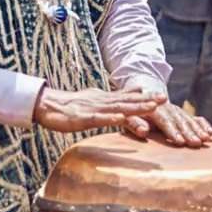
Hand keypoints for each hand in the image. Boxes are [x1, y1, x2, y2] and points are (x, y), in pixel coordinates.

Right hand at [33, 87, 164, 133]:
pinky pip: (98, 118)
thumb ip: (115, 97)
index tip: (164, 97)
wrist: (48, 105)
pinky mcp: (83, 117)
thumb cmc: (73, 105)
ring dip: (134, 107)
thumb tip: (134, 93)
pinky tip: (121, 118)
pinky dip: (110, 117)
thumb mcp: (97, 99)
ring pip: (117, 108)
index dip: (146, 97)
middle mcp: (102, 101)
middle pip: (128, 101)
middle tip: (164, 99)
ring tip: (150, 107)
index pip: (129, 98)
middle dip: (146, 101)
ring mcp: (93, 109)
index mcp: (106, 99)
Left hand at [122, 102, 211, 146]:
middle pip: (178, 120)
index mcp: (153, 109)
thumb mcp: (128, 117)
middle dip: (188, 132)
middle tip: (196, 142)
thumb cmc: (131, 112)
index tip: (179, 141)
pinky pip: (194, 118)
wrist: (142, 97)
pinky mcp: (182, 113)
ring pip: (188, 119)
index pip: (164, 120)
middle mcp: (167, 108)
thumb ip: (135, 124)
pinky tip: (210, 133)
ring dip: (197, 130)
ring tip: (205, 140)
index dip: (172, 131)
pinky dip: (202, 125)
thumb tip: (143, 132)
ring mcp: (176, 110)